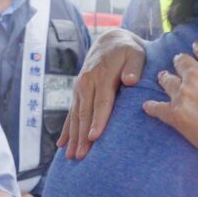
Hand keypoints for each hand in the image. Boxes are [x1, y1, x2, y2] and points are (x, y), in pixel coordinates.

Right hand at [57, 29, 145, 159]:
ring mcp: (80, 88)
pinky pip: (71, 113)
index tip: (94, 137)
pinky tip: (62, 145)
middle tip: (82, 156)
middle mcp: (87, 83)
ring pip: (75, 116)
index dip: (98, 120)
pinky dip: (66, 129)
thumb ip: (134, 67)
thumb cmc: (127, 50)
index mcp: (102, 76)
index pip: (101, 102)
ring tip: (71, 156)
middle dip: (82, 136)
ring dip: (73, 137)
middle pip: (85, 113)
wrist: (110, 40)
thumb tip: (131, 80)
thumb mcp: (135, 53)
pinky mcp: (78, 92)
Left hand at [143, 40, 197, 166]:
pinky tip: (147, 106)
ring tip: (163, 77)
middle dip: (180, 61)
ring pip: (167, 81)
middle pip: (182, 62)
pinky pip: (157, 109)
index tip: (196, 48)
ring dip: (165, 78)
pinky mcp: (176, 116)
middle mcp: (197, 75)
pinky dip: (151, 107)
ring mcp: (184, 95)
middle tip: (179, 63)